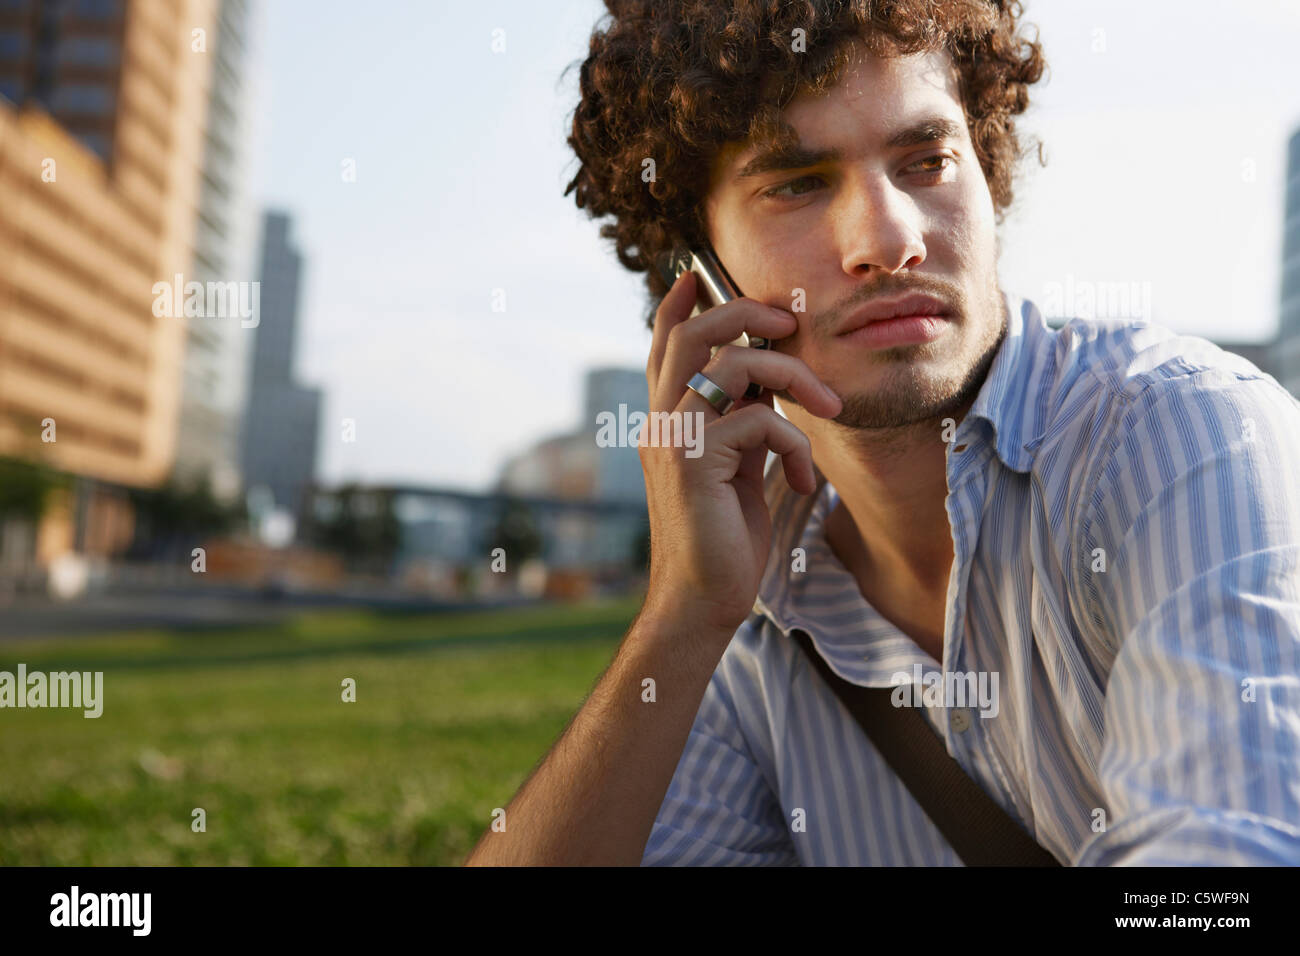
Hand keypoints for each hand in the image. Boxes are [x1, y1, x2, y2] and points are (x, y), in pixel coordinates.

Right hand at [638, 270, 842, 636]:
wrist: (702, 599)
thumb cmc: (724, 536)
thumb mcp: (737, 466)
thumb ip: (743, 420)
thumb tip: (768, 383)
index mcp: (666, 417)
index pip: (666, 344)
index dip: (678, 303)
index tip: (696, 274)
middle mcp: (660, 419)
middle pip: (695, 333)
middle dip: (746, 313)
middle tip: (789, 324)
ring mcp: (673, 439)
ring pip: (733, 366)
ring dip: (793, 375)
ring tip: (827, 404)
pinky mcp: (694, 463)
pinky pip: (758, 421)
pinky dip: (795, 445)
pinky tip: (803, 482)